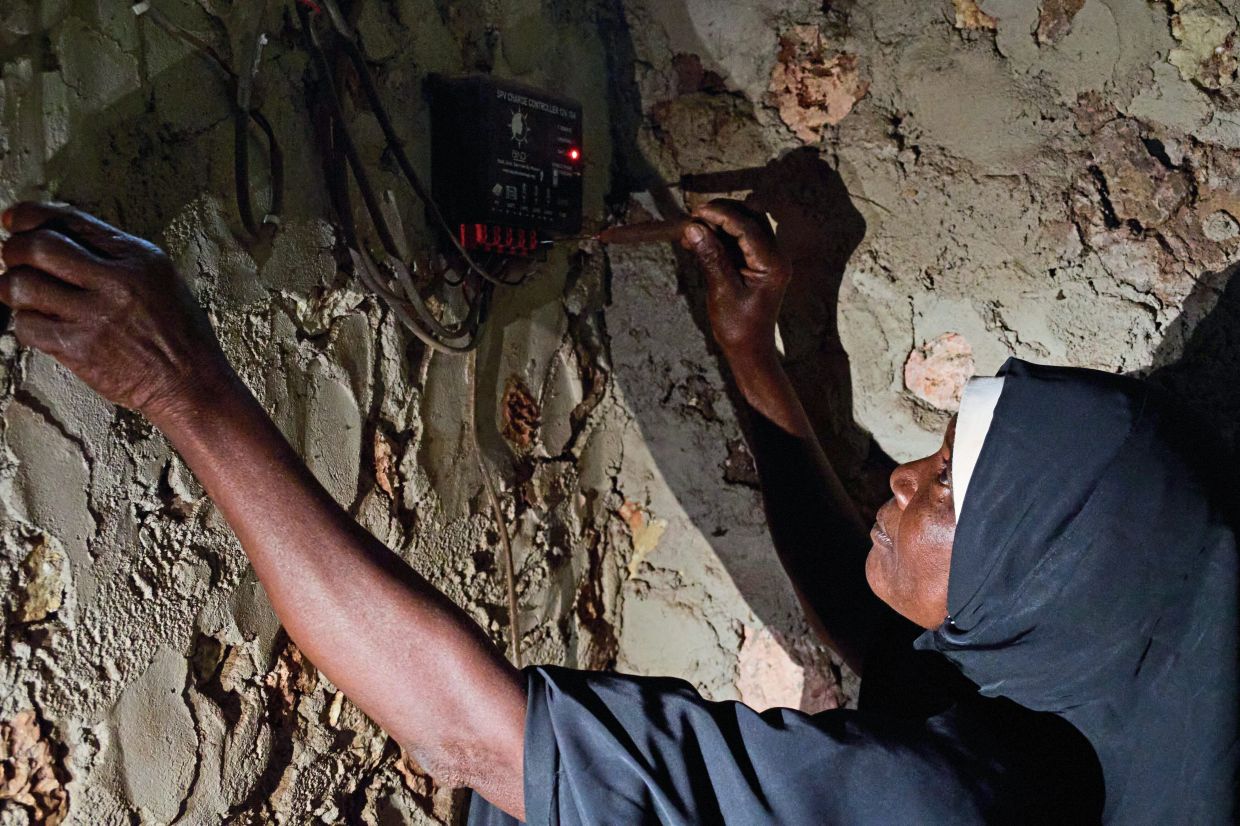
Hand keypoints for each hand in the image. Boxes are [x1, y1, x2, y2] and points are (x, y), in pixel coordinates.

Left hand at [0, 202, 234, 422]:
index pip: (71, 220)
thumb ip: (116, 257)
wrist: (191, 383)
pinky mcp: (79, 349)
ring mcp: (96, 316)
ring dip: (12, 287)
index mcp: (140, 258)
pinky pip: (26, 325)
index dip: (31, 216)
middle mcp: (117, 282)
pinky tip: (41, 325)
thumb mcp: (162, 280)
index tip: (14, 221)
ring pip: (22, 285)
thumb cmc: (179, 335)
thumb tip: (58, 238)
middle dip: (14, 250)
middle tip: (13, 259)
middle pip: (38, 247)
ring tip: (22, 294)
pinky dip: (25, 323)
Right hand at [680, 199, 790, 364]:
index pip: (747, 227)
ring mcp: (769, 259)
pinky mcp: (758, 264)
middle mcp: (776, 256)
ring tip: (692, 231)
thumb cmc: (738, 327)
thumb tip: (693, 228)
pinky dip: (720, 238)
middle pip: (751, 219)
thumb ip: (710, 257)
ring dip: (719, 225)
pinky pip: (740, 241)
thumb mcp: (721, 291)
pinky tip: (699, 241)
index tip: (696, 213)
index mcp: (773, 263)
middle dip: (722, 214)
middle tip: (693, 219)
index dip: (721, 215)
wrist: (750, 350)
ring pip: (745, 227)